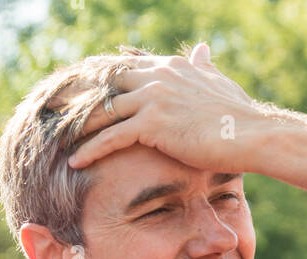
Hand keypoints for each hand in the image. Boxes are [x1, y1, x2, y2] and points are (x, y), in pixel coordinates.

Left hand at [67, 43, 263, 172]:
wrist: (252, 134)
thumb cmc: (240, 115)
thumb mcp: (218, 82)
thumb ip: (203, 66)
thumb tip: (201, 50)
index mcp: (170, 66)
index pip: (125, 65)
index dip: (99, 76)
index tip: (79, 86)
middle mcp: (157, 76)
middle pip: (105, 82)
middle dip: (78, 95)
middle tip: (55, 108)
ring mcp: (153, 98)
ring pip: (104, 108)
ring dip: (77, 124)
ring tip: (57, 138)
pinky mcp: (153, 124)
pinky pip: (112, 136)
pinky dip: (92, 148)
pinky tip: (75, 161)